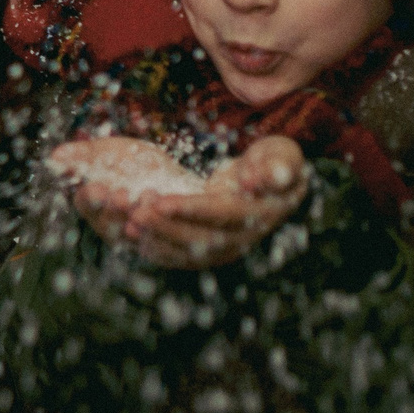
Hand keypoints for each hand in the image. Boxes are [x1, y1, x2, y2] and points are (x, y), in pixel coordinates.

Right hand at [56, 137, 199, 239]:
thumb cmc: (143, 168)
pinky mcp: (173, 248)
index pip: (86, 206)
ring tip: (148, 194)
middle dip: (114, 212)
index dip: (90, 200)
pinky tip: (165, 204)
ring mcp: (144, 242)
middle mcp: (118, 229)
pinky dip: (165, 224)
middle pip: (109, 227)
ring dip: (140, 217)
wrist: (187, 184)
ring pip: (137, 239)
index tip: (98, 188)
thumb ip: (86, 155)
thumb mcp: (113, 153)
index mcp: (99, 208)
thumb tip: (56, 156)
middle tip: (123, 195)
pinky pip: (168, 244)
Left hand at [118, 136, 309, 267]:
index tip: (161, 201)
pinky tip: (132, 236)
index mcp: (261, 214)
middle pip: (201, 239)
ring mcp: (225, 249)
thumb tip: (262, 180)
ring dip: (157, 239)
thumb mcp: (283, 156)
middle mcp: (243, 239)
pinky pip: (181, 256)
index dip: (192, 209)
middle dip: (166, 227)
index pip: (222, 215)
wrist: (270, 183)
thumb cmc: (274, 163)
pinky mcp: (208, 252)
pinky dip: (156, 249)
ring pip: (187, 252)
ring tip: (130, 223)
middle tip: (136, 212)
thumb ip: (279, 165)